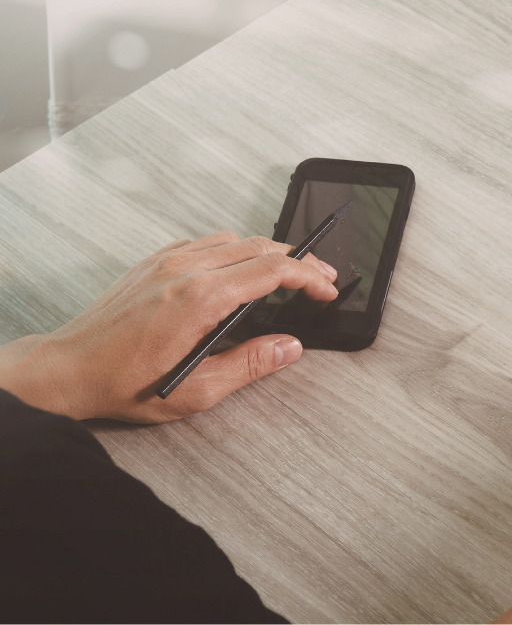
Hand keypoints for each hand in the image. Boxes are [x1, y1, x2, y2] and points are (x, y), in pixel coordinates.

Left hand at [0, 232, 338, 422]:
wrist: (67, 369)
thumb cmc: (122, 382)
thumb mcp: (198, 389)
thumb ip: (251, 364)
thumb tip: (289, 347)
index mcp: (201, 297)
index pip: (273, 270)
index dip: (310, 276)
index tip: (327, 289)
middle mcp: (185, 269)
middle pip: (259, 246)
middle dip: (299, 260)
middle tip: (321, 277)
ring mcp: (167, 260)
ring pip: (234, 239)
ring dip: (267, 251)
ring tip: (286, 273)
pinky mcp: (153, 262)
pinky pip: (205, 242)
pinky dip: (233, 250)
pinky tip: (237, 271)